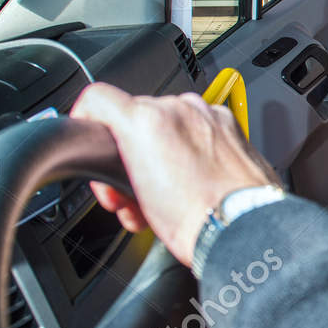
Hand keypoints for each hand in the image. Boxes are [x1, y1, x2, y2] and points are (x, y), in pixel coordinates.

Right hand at [70, 83, 278, 268]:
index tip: (92, 144)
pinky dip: (189, 150)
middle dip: (128, 156)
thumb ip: (113, 164)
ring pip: (167, 125)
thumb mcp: (130, 195)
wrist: (241, 228)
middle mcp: (180, 108)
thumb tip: (109, 158)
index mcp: (147, 118)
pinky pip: (198, 128)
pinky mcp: (231, 127)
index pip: (97, 99)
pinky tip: (189, 183)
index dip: (86, 123)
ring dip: (158, 156)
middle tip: (130, 191)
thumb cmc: (193, 218)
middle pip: (134, 121)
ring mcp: (208, 116)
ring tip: (162, 194)